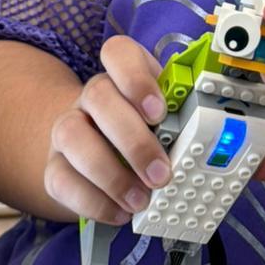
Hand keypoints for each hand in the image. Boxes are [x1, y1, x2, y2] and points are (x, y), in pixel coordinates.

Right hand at [44, 35, 172, 223]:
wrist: (100, 152)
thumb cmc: (144, 132)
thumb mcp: (166, 119)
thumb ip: (182, 120)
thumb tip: (210, 139)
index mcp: (121, 75)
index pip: (117, 52)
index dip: (136, 78)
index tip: (159, 111)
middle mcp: (90, 97)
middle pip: (97, 96)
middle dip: (133, 139)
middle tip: (160, 173)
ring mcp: (67, 129)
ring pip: (72, 136)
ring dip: (111, 174)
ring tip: (141, 200)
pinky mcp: (54, 166)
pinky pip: (61, 179)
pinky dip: (94, 201)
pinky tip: (120, 212)